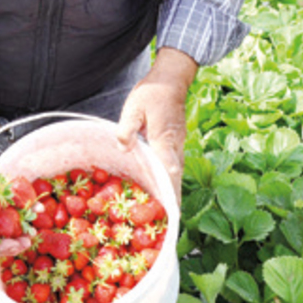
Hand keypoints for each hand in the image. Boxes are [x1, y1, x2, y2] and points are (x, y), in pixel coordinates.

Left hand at [116, 48, 197, 202]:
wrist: (171, 80)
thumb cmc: (151, 93)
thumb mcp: (134, 107)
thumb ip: (127, 129)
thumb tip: (124, 148)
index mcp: (164, 139)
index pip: (167, 169)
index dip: (168, 189)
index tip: (171, 207)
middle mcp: (175, 146)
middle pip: (176, 178)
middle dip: (174, 199)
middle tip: (171, 221)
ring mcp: (178, 146)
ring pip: (177, 174)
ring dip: (174, 192)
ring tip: (169, 215)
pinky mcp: (176, 144)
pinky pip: (174, 167)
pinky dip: (171, 181)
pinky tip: (165, 192)